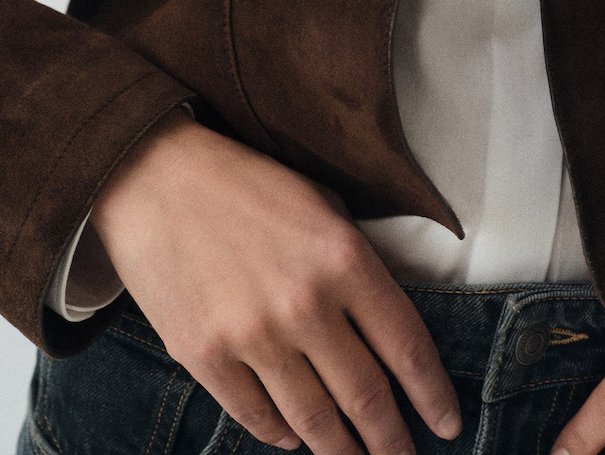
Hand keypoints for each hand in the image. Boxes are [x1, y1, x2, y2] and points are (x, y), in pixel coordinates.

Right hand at [90, 109, 461, 453]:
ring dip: (341, 450)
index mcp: (343, 259)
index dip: (433, 395)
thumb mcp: (322, 205)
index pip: (407, 346)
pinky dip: (281, 434)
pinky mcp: (204, 357)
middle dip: (392, 439)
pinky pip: (256, 416)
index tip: (448, 424)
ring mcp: (252, 336)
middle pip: (366, 396)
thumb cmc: (247, 186)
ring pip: (313, 420)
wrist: (156, 177)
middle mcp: (305, 304)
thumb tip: (384, 330)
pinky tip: (294, 439)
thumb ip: (356, 265)